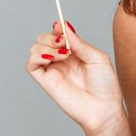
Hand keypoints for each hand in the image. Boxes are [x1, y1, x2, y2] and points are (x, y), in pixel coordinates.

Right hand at [25, 19, 126, 135]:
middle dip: (51, 36)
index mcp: (74, 52)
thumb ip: (79, 43)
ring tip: (63, 55)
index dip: (57, 28)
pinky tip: (51, 58)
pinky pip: (30, 65)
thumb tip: (64, 26)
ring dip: (46, 46)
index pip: (57, 34)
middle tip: (64, 44)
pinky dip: (36, 56)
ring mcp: (53, 70)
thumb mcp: (97, 58)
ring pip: (35, 48)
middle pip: (43, 38)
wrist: (104, 109)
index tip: (60, 26)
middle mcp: (61, 60)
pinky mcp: (46, 82)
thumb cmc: (105, 86)